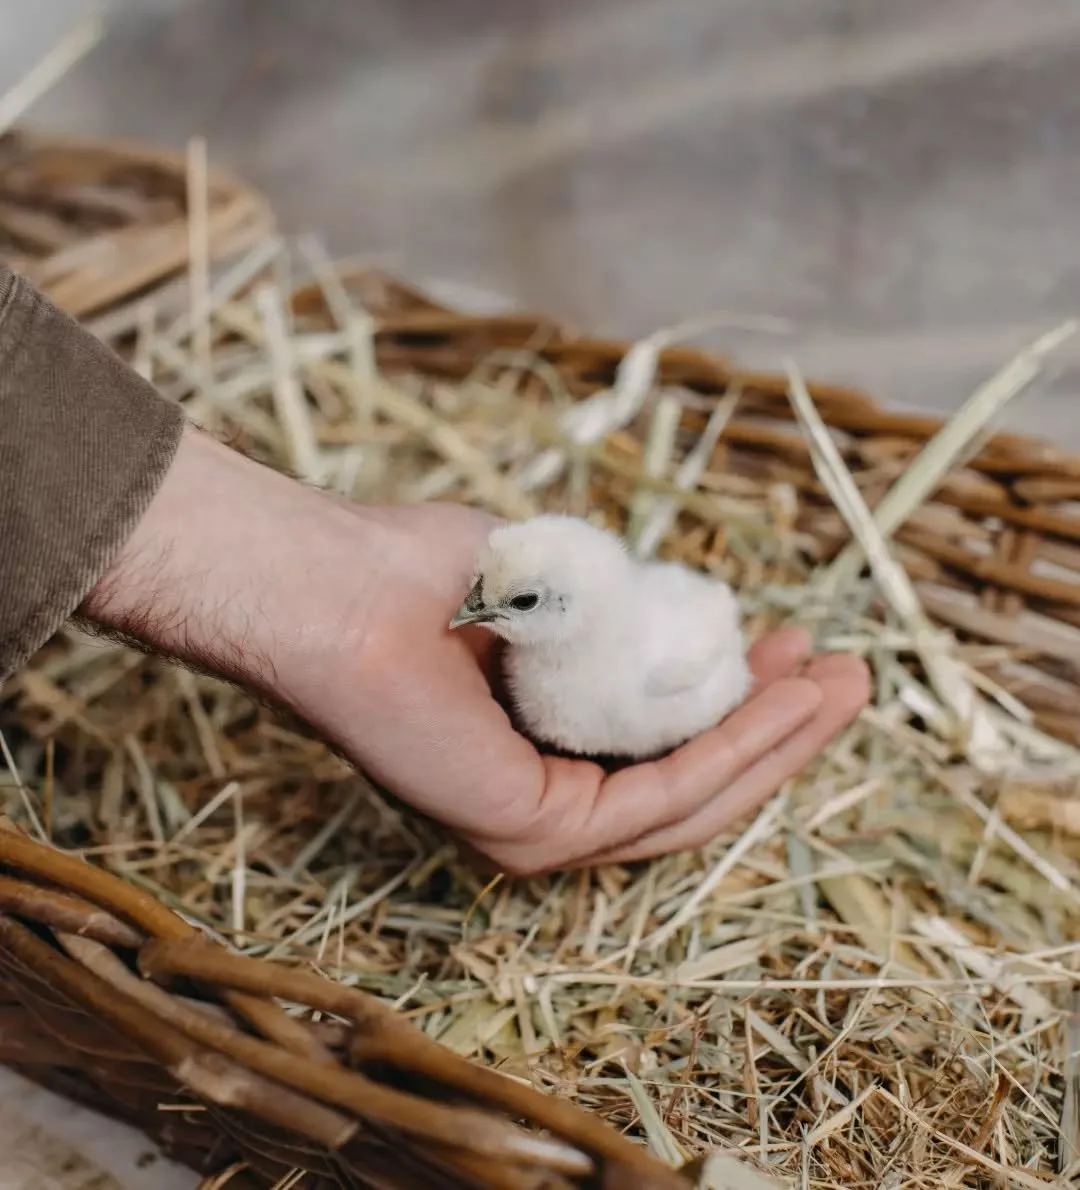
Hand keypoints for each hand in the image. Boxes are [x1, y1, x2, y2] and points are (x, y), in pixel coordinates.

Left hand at [83, 427, 870, 874]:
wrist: (329, 579)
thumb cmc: (413, 570)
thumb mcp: (549, 594)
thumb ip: (611, 623)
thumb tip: (674, 616)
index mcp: (535, 751)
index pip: (660, 749)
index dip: (740, 706)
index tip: (791, 647)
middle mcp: (536, 803)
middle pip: (690, 783)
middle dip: (778, 732)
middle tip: (847, 677)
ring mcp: (531, 829)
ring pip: (689, 800)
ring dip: (776, 743)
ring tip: (844, 687)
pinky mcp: (529, 831)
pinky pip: (658, 796)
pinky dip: (731, 748)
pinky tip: (783, 700)